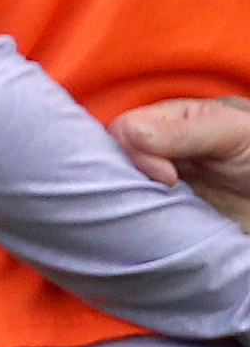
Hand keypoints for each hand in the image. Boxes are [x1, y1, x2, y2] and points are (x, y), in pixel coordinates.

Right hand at [118, 95, 249, 228]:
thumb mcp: (232, 132)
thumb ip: (184, 131)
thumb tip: (127, 133)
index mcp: (170, 121)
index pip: (122, 130)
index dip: (133, 153)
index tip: (167, 179)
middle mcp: (160, 149)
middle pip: (114, 159)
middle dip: (121, 178)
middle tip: (160, 196)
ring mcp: (165, 180)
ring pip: (121, 187)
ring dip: (128, 201)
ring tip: (152, 214)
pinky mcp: (171, 209)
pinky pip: (140, 213)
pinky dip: (140, 221)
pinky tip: (153, 225)